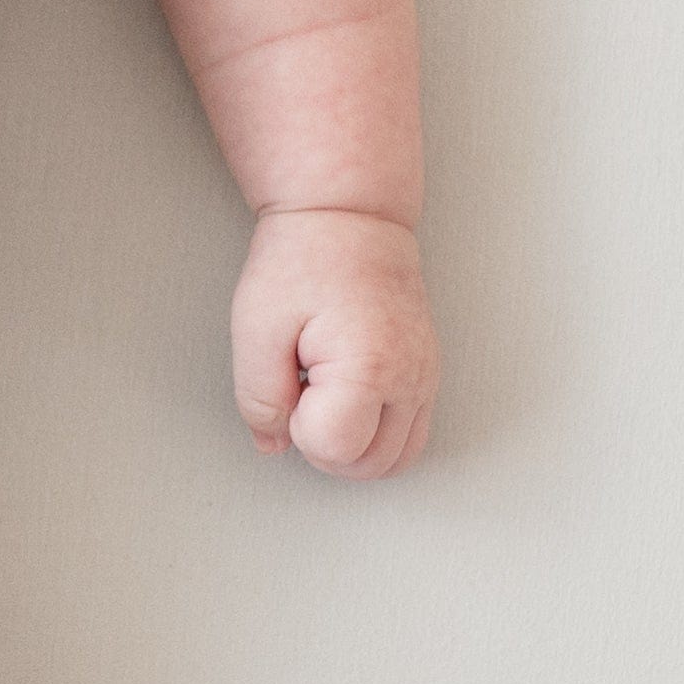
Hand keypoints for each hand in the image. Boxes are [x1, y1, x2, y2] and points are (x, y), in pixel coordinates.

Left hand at [229, 207, 437, 477]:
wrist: (348, 216)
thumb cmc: (302, 260)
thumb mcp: (256, 326)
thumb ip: (259, 397)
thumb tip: (272, 442)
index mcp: (370, 365)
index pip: (334, 450)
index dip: (297, 428)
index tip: (289, 382)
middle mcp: (412, 378)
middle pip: (370, 466)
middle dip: (324, 446)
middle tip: (299, 391)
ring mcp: (426, 377)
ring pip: (396, 459)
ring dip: (351, 445)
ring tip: (320, 393)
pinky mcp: (427, 373)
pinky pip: (408, 433)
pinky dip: (373, 431)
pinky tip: (343, 394)